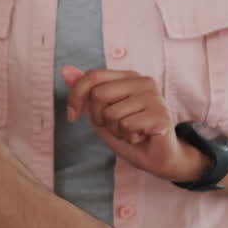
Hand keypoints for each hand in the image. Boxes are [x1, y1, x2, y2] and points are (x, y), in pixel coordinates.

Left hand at [62, 65, 204, 181]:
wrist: (157, 157)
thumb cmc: (129, 132)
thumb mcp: (100, 113)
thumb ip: (86, 93)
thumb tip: (66, 71)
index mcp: (129, 77)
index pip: (93, 76)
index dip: (75, 97)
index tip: (72, 116)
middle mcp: (144, 82)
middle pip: (98, 95)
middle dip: (98, 118)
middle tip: (115, 126)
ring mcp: (154, 97)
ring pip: (112, 114)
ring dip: (116, 131)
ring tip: (131, 132)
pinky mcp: (161, 115)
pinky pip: (127, 126)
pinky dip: (128, 137)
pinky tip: (141, 137)